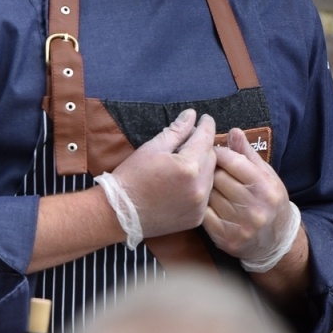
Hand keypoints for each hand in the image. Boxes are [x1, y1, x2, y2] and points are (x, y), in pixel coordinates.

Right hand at [108, 110, 217, 237]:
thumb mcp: (152, 148)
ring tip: (185, 162)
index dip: (207, 125)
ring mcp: (200, 205)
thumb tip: (191, 114)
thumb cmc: (132, 177)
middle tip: (190, 141)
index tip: (205, 118)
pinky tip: (184, 183)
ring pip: (210, 177)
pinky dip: (198, 186)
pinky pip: (205, 195)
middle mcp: (200, 187)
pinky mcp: (197, 218)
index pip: (205, 138)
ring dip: (202, 167)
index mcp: (189, 166)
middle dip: (203, 146)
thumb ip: (176, 131)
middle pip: (211, 158)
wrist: (120, 214)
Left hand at [203, 127, 295, 263]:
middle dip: (209, 169)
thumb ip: (247, 154)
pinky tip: (202, 200)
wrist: (275, 241)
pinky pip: (203, 215)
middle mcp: (255, 208)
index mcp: (266, 188)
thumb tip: (233, 131)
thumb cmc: (269, 201)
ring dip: (203, 187)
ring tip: (203, 182)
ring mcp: (240, 225)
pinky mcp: (226, 239)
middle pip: (218, 178)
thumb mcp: (266, 176)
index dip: (217, 152)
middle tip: (205, 166)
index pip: (233, 162)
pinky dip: (200, 205)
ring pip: (209, 195)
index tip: (211, 150)